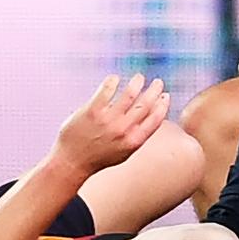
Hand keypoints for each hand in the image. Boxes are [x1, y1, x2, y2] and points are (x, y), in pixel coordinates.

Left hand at [52, 74, 169, 175]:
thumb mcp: (125, 152)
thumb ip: (138, 136)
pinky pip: (107, 90)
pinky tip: (115, 78)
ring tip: (139, 78)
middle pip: (145, 104)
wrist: (73, 162)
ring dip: (137, 83)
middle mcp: (123, 130)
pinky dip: (113, 81)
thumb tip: (152, 118)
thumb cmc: (98, 157)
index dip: (163, 105)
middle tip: (157, 83)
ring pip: (130, 94)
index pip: (156, 119)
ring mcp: (108, 120)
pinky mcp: (92, 111)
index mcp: (134, 141)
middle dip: (154, 90)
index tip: (165, 96)